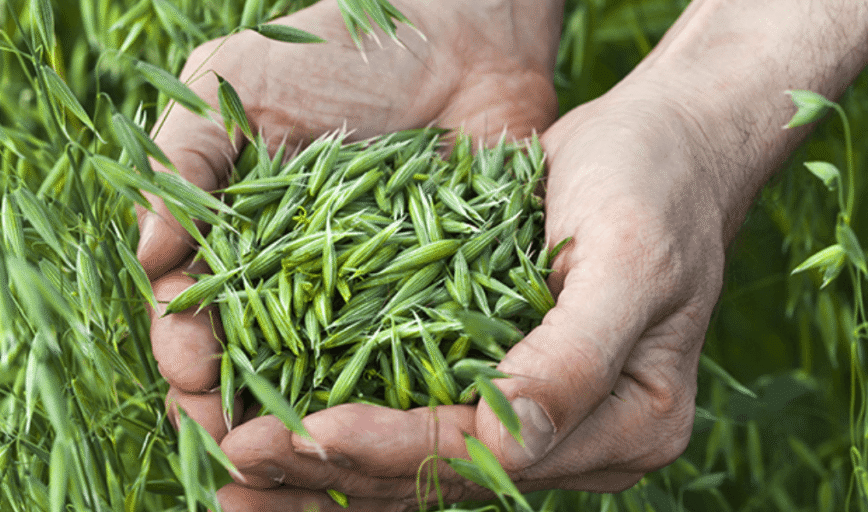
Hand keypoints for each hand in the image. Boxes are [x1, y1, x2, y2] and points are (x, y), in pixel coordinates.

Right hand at [138, 0, 559, 442]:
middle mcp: (293, 282)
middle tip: (232, 437)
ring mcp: (364, 298)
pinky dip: (393, 397)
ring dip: (304, 421)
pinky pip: (409, 360)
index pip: (192, 312)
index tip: (190, 368)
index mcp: (235, 240)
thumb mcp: (233, 81)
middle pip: (250, 364)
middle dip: (231, 406)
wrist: (457, 33)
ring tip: (301, 450)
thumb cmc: (332, 48)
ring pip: (323, 381)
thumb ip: (181, 157)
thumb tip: (149, 254)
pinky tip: (386, 429)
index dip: (183, 346)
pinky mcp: (433, 302)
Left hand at [217, 75, 729, 509]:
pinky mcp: (503, 384)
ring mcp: (541, 419)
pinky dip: (351, 428)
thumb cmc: (655, 185)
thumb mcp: (630, 260)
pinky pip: (419, 419)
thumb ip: (575, 357)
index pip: (488, 455)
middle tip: (237, 462)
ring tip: (237, 471)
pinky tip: (285, 433)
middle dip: (337, 470)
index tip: (305, 432)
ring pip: (420, 462)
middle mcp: (579, 439)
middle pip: (443, 474)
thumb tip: (507, 447)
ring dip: (327, 468)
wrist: (666, 144)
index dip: (394, 447)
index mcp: (627, 424)